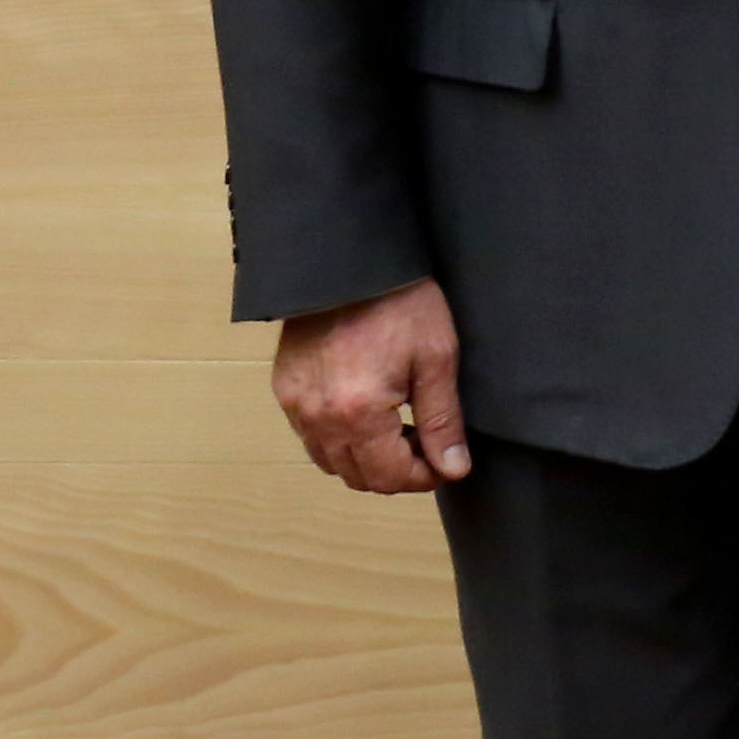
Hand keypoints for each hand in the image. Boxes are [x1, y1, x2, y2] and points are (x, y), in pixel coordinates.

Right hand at [274, 277, 468, 494]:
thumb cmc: (401, 303)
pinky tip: (368, 412)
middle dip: (395, 471)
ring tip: (399, 427)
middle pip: (357, 477)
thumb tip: (453, 470)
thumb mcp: (436, 359)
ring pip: (330, 462)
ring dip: (366, 458)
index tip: (444, 462)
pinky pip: (310, 436)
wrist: (351, 261)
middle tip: (425, 443)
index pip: (387, 477)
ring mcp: (295, 404)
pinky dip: (339, 438)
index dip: (421, 478)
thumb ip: (442, 422)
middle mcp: (317, 417)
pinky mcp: (285, 388)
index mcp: (357, 413)